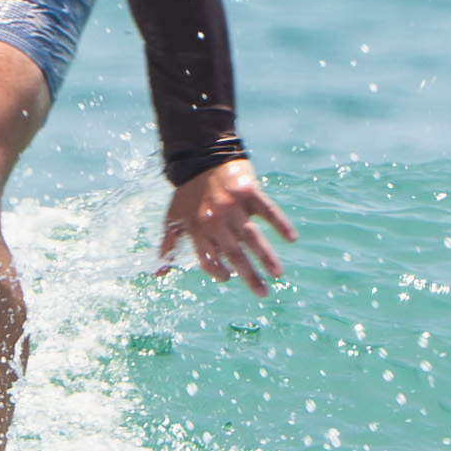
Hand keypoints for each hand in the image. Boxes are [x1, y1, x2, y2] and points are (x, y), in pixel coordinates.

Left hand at [155, 159, 297, 294]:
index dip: (217, 272)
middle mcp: (215, 220)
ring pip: (252, 236)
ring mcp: (233, 206)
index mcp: (196, 229)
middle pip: (233, 253)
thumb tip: (159, 274)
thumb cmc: (187, 194)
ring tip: (277, 274)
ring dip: (266, 256)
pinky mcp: (249, 192)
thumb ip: (167, 247)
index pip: (208, 259)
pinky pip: (267, 211)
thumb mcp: (172, 219)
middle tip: (262, 294)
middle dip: (248, 275)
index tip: (228, 278)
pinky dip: (280, 224)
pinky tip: (291, 238)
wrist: (202, 157)